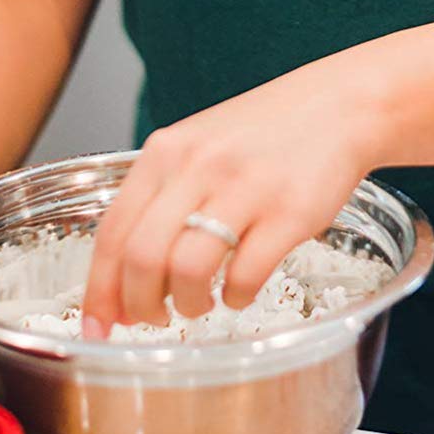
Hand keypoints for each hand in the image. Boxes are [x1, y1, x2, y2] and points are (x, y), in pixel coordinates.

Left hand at [80, 55, 379, 336]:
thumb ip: (161, 198)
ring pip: (187, 270)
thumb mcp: (199, 146)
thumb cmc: (263, 134)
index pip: (113, 231)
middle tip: (152, 319)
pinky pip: (245, 276)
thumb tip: (124, 277)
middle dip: (139, 305)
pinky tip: (239, 290)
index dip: (98, 290)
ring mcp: (245, 188)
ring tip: (199, 303)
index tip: (96, 326)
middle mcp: (199, 166)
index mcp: (167, 152)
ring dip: (186, 304)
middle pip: (142, 257)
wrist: (338, 106)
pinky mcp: (289, 213)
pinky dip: (235, 298)